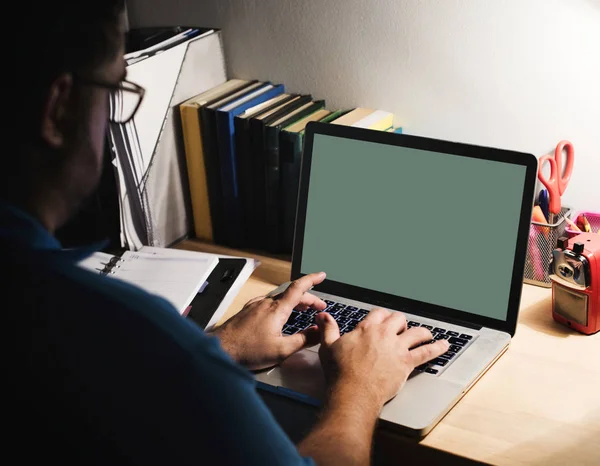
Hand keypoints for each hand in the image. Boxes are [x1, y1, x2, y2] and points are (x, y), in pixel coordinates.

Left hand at [211, 272, 327, 369]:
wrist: (220, 349)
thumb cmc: (247, 350)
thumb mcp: (282, 350)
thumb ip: (303, 339)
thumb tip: (318, 331)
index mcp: (277, 310)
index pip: (299, 288)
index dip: (312, 280)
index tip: (321, 275)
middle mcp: (266, 303)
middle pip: (291, 294)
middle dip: (308, 298)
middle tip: (319, 306)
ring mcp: (255, 306)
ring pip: (279, 298)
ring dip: (294, 301)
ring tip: (303, 309)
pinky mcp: (247, 311)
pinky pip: (268, 302)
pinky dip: (280, 304)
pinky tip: (278, 313)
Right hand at [316, 308, 448, 409]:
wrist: (353, 392)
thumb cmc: (340, 372)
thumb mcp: (328, 346)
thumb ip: (328, 328)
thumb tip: (323, 315)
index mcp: (366, 328)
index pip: (378, 313)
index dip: (382, 315)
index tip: (382, 318)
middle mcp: (384, 334)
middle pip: (398, 319)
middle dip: (401, 322)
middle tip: (401, 327)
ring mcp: (397, 348)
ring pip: (416, 332)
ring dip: (423, 332)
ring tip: (427, 334)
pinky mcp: (406, 363)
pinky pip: (426, 352)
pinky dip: (438, 348)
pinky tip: (444, 345)